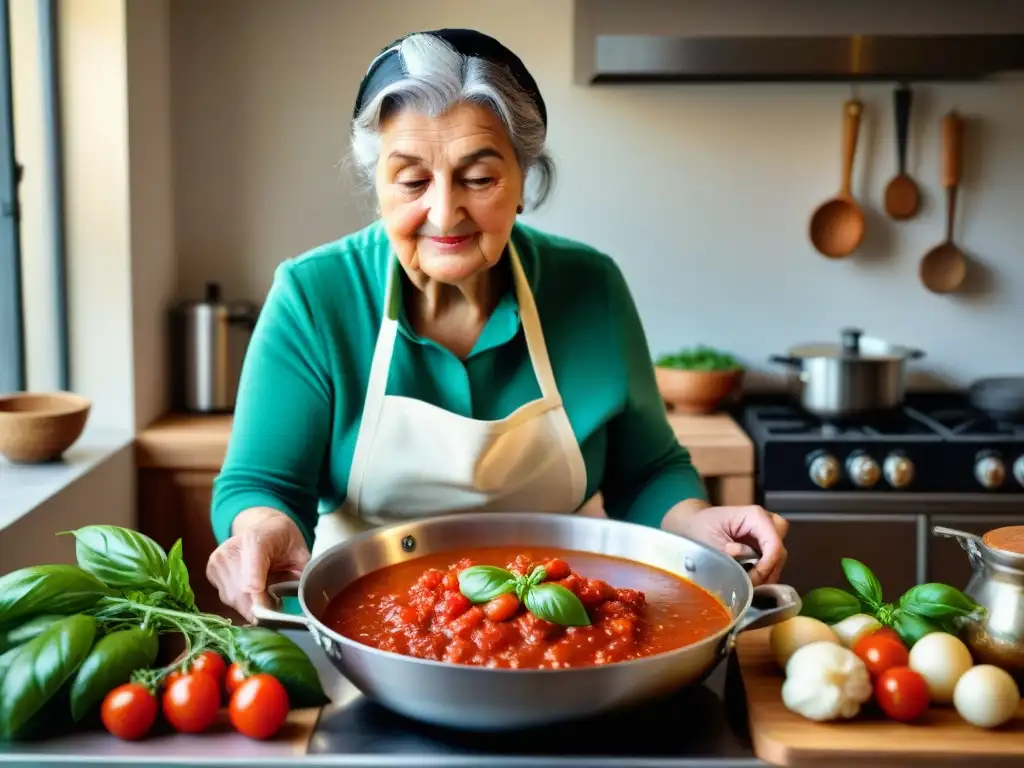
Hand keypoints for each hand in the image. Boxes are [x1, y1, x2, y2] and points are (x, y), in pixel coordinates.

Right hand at [206, 508, 309, 621]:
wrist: (264, 527)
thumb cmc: (286, 542)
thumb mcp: (301, 554)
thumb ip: (302, 574)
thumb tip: (302, 599)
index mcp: (257, 538)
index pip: (252, 571)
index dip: (261, 593)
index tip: (273, 605)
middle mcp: (231, 548)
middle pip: (241, 592)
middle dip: (261, 605)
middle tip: (277, 604)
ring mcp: (218, 560)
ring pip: (234, 599)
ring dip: (251, 605)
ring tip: (266, 594)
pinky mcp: (211, 570)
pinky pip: (227, 598)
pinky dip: (241, 600)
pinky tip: (251, 589)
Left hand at [664, 503, 788, 585]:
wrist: (692, 525)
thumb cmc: (699, 530)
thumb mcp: (709, 544)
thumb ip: (730, 559)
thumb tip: (746, 574)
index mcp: (754, 516)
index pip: (774, 545)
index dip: (766, 566)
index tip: (751, 579)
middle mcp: (766, 522)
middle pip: (779, 552)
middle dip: (766, 571)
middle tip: (746, 582)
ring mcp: (766, 534)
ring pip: (778, 560)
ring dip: (764, 574)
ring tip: (743, 581)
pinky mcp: (763, 545)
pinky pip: (771, 563)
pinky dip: (761, 574)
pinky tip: (745, 579)